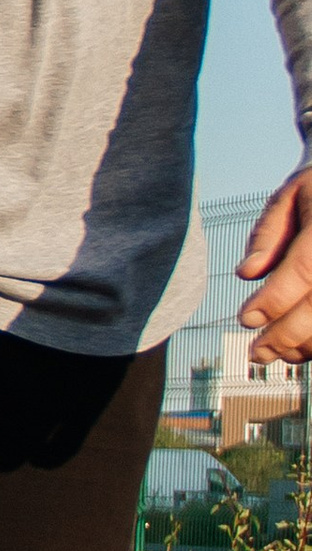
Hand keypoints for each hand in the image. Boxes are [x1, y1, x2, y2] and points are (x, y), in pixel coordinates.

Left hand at [237, 169, 311, 364]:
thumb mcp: (289, 196)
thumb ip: (268, 234)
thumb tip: (246, 274)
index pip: (304, 268)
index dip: (275, 298)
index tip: (245, 319)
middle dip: (286, 334)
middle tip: (254, 352)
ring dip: (304, 345)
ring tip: (269, 354)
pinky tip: (295, 352)